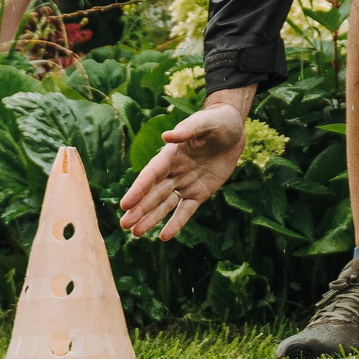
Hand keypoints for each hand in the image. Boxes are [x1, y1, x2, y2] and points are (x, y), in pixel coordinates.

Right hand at [118, 89, 253, 239]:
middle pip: (153, 193)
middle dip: (139, 209)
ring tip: (136, 233)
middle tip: (124, 224)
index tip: (125, 204)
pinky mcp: (200, 193)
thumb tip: (166, 137)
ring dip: (151, 218)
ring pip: (165, 205)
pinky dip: (176, 223)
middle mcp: (174, 171)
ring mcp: (186, 184)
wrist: (233, 130)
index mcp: (171, 155)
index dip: (138, 189)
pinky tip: (164, 236)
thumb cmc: (217, 121)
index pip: (151, 174)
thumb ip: (188, 130)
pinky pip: (186, 211)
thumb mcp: (206, 122)